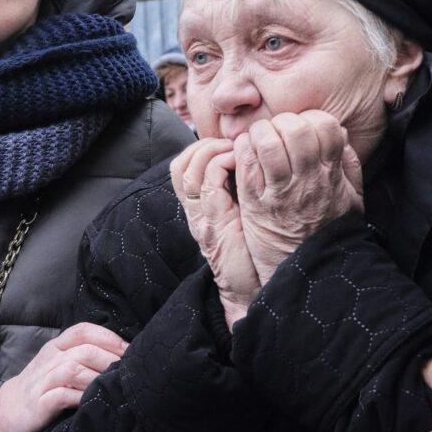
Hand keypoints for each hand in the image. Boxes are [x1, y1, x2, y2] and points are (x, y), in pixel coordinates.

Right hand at [0, 322, 126, 431]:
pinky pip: (63, 396)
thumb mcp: (57, 364)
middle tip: (128, 373)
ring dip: (98, 378)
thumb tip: (122, 356)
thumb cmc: (40, 387)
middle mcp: (50, 359)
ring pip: (74, 369)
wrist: (4, 410)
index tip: (130, 352)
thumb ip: (82, 356)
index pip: (83, 330)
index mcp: (56, 346)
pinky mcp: (39, 403)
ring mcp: (43, 381)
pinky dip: (81, 397)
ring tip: (113, 387)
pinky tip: (93, 402)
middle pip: (84, 350)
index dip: (110, 338)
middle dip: (111, 360)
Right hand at [171, 138, 260, 324]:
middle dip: (204, 145)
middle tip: (232, 143)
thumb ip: (236, 196)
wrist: (249, 288)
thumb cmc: (250, 253)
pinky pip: (209, 180)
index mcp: (198, 208)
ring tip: (237, 150)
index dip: (199, 149)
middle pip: (180, 165)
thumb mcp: (240, 218)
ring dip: (214, 151)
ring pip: (190, 168)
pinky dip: (223, 163)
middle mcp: (195, 210)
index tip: (226, 145)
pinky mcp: (214, 221)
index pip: (182, 167)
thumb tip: (251, 167)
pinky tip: (242, 163)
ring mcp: (201, 216)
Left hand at [234, 112, 363, 285]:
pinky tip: (244, 153)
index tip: (302, 128)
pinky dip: (242, 150)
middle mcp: (307, 179)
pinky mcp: (256, 202)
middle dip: (282, 122)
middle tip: (275, 132)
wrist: (307, 269)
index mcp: (331, 174)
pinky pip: (246, 164)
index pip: (327, 126)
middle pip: (296, 129)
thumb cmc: (327, 232)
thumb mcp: (352, 200)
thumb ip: (350, 167)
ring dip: (259, 134)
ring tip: (257, 141)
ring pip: (268, 143)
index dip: (311, 119)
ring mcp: (280, 190)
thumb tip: (343, 139)